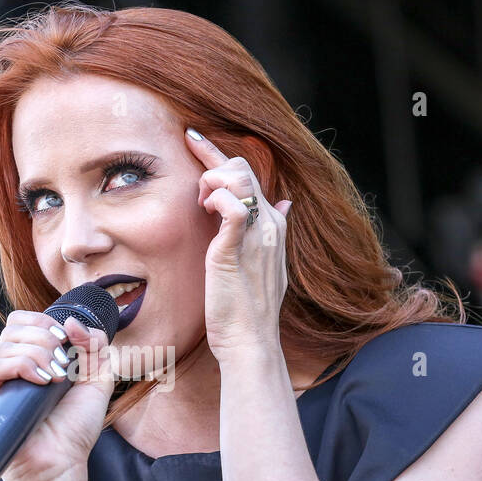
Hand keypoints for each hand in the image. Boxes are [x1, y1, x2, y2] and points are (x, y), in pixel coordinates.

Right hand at [0, 312, 116, 480]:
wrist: (61, 464)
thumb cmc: (75, 429)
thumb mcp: (97, 379)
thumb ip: (95, 345)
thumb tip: (70, 321)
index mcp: (29, 361)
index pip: (23, 323)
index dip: (44, 322)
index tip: (67, 339)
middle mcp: (7, 371)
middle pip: (13, 327)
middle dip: (45, 337)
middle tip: (64, 364)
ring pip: (6, 344)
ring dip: (39, 353)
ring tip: (57, 379)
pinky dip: (22, 365)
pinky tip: (42, 382)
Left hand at [186, 128, 292, 360]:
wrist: (250, 341)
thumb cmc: (248, 309)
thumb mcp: (264, 265)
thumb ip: (271, 232)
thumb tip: (288, 204)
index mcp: (273, 224)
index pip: (249, 175)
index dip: (218, 154)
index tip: (194, 139)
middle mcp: (269, 223)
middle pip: (243, 166)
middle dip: (210, 162)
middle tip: (193, 186)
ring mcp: (257, 232)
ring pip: (237, 176)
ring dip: (210, 180)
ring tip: (201, 206)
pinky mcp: (237, 245)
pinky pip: (232, 204)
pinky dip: (216, 198)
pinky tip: (206, 211)